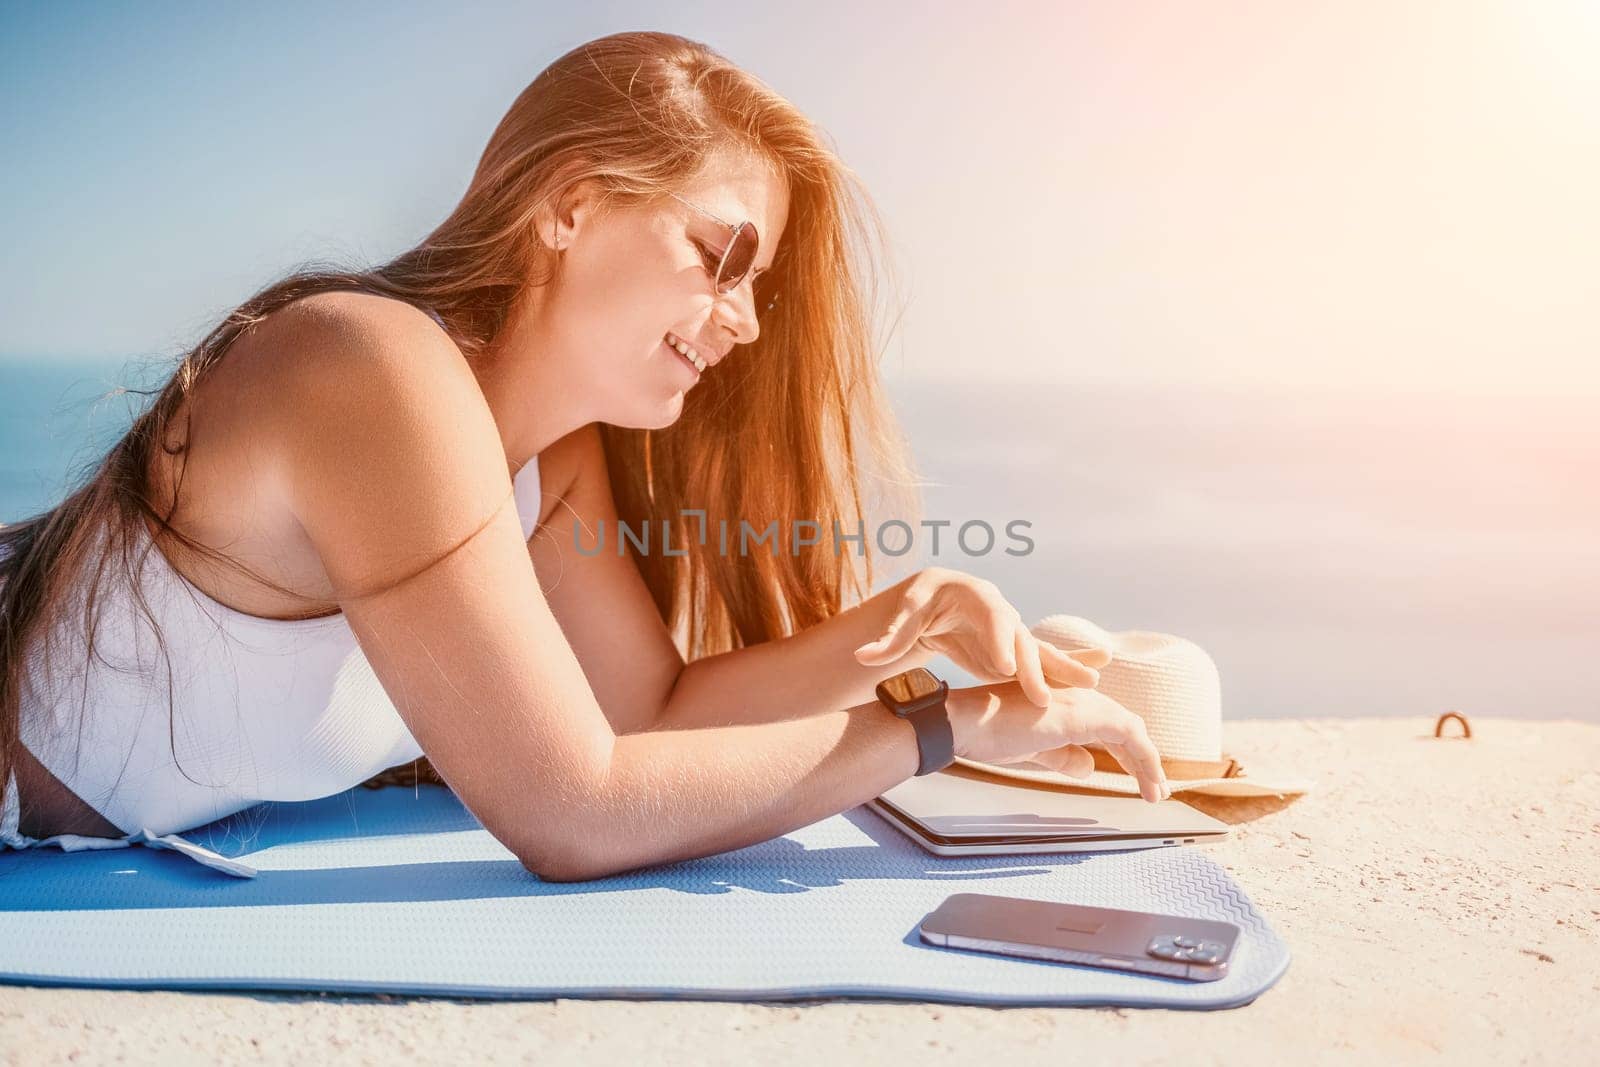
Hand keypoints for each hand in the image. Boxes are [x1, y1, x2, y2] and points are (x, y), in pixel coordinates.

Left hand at [853, 567, 1110, 707]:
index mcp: (974, 596)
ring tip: (1090, 682)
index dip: (998, 639)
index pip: (990, 616)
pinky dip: (1064, 671)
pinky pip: (1042, 664)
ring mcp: (1012, 633)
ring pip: (1038, 652)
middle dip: (1031, 666)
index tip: (1003, 665)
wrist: (937, 599)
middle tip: (1041, 696)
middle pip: (1019, 638)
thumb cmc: (919, 603)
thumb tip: (863, 656)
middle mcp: (1001, 612)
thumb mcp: (903, 616)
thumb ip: (888, 639)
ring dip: (1062, 668)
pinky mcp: (1015, 655)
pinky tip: (1090, 679)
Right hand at [946, 682, 1171, 803]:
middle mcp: (1077, 695)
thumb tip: (1089, 767)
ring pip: (1131, 730)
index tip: (1140, 777)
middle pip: (1124, 726)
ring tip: (1157, 793)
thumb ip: (1061, 756)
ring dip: (1148, 764)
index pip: (1107, 723)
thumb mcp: (1032, 749)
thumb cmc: (987, 732)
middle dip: (1143, 760)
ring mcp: (1080, 702)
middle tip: (1156, 789)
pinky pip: (1128, 735)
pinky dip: (1144, 759)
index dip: (1127, 752)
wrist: (964, 722)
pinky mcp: (1082, 714)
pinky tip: (1149, 782)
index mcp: (1064, 701)